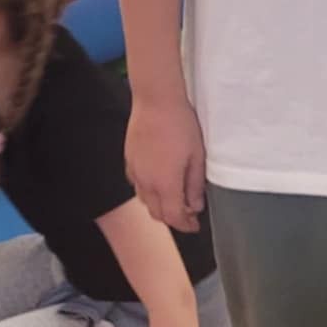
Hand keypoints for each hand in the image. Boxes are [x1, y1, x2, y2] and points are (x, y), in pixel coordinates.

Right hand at [127, 96, 205, 230]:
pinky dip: (149, 192)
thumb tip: (195, 205)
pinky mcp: (129, 161)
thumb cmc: (180, 125)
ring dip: (160, 206)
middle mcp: (146, 183)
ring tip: (175, 199)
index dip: (185, 225)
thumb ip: (195, 185)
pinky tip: (159, 183)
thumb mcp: (197, 156)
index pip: (173, 217)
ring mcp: (135, 172)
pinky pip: (137, 186)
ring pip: (145, 201)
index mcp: (165, 184)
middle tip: (188, 214)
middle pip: (157, 214)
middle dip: (173, 219)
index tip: (194, 226)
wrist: (156, 101)